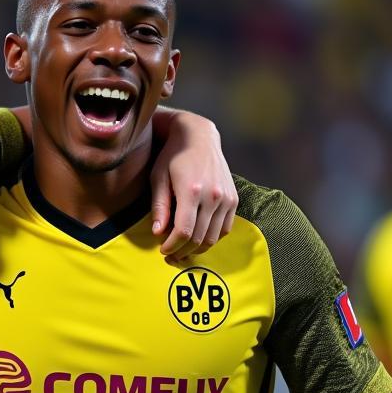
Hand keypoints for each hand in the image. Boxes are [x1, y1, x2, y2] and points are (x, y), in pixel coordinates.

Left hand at [150, 110, 236, 262]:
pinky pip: (225, 229)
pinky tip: (198, 239)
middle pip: (199, 238)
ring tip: (182, 250)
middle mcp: (213, 196)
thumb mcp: (158, 178)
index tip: (162, 250)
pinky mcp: (233, 200)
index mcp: (192, 191)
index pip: (184, 231)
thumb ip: (159, 207)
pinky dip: (211, 238)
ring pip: (213, 237)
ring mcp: (226, 198)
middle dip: (182, 251)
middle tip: (169, 255)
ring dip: (197, 249)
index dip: (172, 246)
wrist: (199, 137)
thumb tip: (157, 233)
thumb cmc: (173, 156)